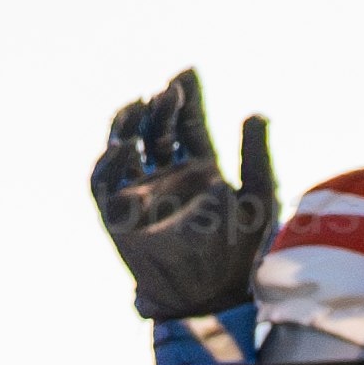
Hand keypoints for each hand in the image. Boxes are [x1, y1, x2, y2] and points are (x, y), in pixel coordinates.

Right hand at [91, 69, 276, 361]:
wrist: (211, 292)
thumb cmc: (241, 250)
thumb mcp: (261, 195)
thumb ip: (257, 154)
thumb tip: (255, 112)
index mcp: (202, 170)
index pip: (189, 124)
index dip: (187, 97)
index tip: (187, 72)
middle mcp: (169, 177)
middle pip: (158, 129)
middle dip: (161, 106)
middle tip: (170, 92)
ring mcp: (142, 193)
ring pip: (125, 146)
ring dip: (129, 123)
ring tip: (141, 105)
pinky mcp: (118, 214)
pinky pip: (103, 182)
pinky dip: (108, 162)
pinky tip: (126, 147)